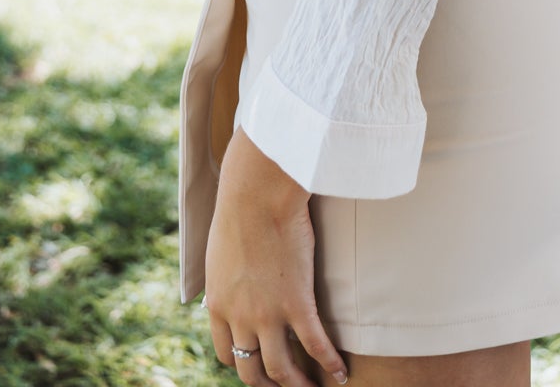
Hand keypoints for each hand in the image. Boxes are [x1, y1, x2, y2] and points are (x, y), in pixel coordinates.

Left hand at [205, 128, 348, 385]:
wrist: (256, 192)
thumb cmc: (239, 210)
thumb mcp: (219, 251)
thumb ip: (225, 276)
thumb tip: (230, 279)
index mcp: (218, 305)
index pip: (226, 353)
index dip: (243, 363)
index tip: (256, 364)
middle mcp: (239, 317)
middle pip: (251, 370)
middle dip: (268, 384)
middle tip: (284, 385)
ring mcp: (268, 314)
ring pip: (281, 369)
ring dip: (298, 385)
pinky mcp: (297, 303)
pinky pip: (315, 345)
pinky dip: (329, 363)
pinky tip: (341, 372)